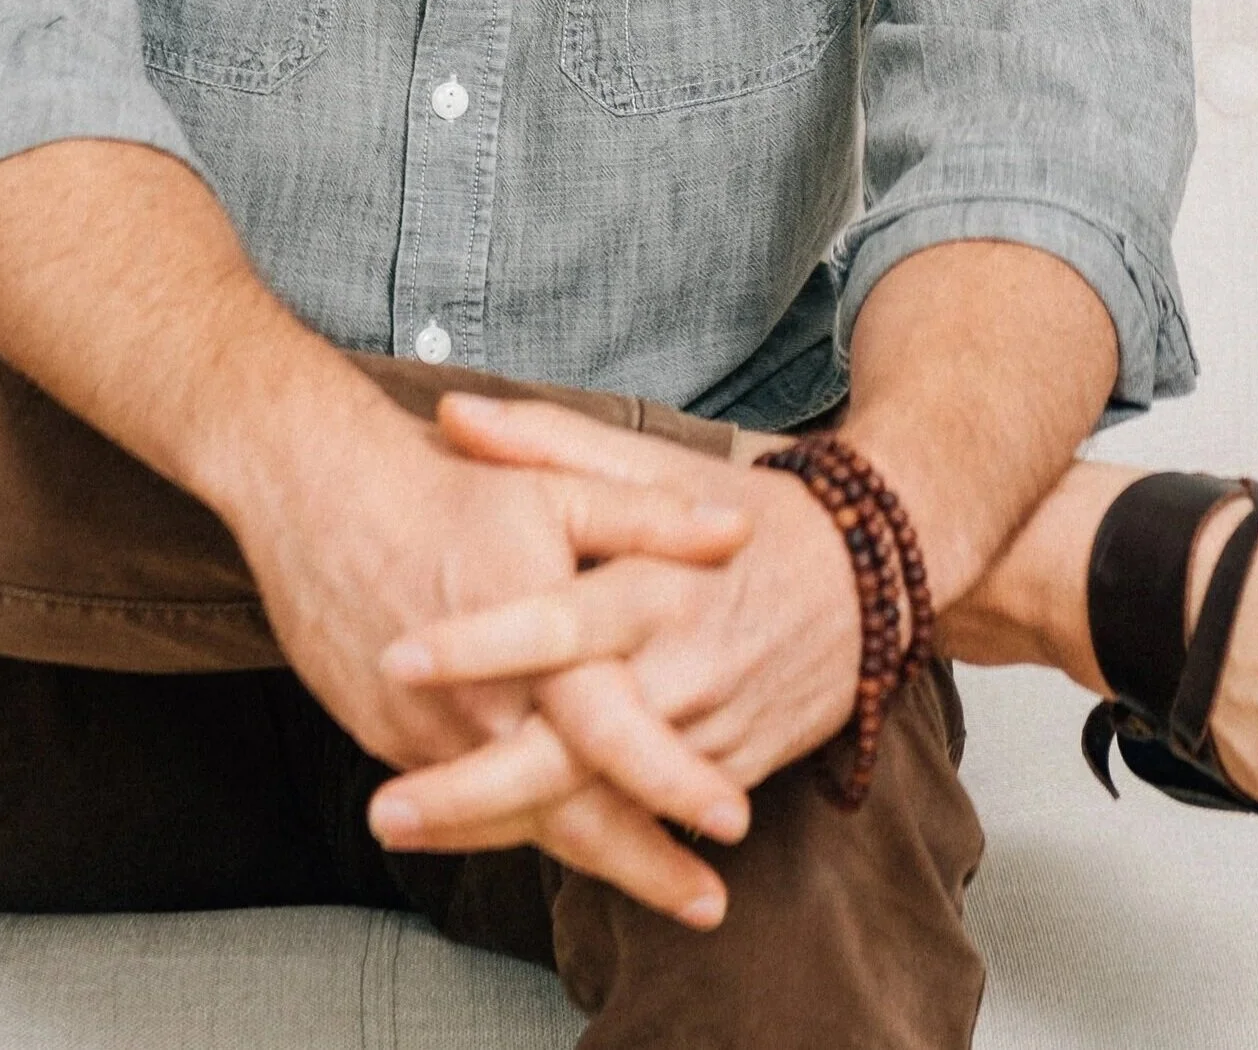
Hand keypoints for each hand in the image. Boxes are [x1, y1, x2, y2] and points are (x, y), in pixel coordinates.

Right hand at [226, 374, 756, 920]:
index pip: (616, 734)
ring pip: (516, 818)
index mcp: (536, 642)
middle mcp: (484, 703)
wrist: (313, 493)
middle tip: (707, 905)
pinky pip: (461, 803)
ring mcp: (430, 731)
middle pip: (571, 809)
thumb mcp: (556, 485)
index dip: (675, 782)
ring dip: (586, 856)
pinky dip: (512, 827)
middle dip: (644, 864)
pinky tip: (554, 838)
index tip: (734, 822)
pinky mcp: (390, 738)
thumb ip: (648, 518)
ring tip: (651, 886)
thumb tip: (735, 532)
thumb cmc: (441, 486)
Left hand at [364, 394, 860, 851]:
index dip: (482, 644)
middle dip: (476, 787)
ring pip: (601, 801)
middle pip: (572, 745)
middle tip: (386, 808)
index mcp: (656, 585)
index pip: (560, 622)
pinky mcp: (731, 776)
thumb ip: (549, 441)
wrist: (871, 579)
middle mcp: (680, 669)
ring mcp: (708, 734)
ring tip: (409, 835)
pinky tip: (488, 847)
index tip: (400, 658)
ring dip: (506, 828)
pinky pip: (646, 818)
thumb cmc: (746, 515)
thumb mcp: (656, 465)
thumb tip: (454, 411)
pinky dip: (575, 839)